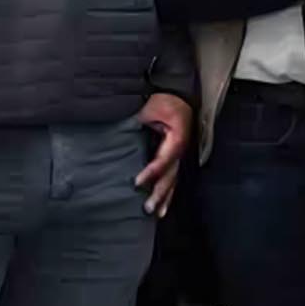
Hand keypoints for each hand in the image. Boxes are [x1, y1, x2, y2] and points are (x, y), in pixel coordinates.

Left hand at [134, 92, 192, 216]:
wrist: (177, 92)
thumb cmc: (164, 99)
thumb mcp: (150, 107)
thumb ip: (139, 122)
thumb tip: (123, 135)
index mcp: (177, 137)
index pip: (164, 160)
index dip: (151, 172)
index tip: (136, 183)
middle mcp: (181, 148)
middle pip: (171, 174)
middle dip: (160, 192)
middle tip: (147, 208)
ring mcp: (180, 152)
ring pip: (174, 178)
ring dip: (166, 196)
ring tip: (158, 213)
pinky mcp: (175, 153)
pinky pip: (172, 174)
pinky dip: (168, 189)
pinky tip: (164, 204)